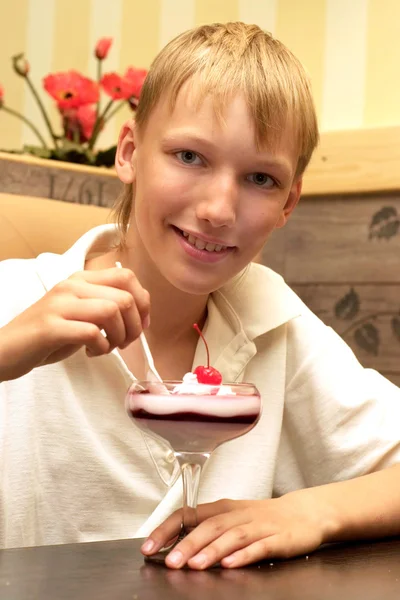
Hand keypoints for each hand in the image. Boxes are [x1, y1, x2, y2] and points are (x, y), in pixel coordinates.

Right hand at [0, 266, 148, 380]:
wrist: (5, 349)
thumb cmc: (49, 335)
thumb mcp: (81, 314)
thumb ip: (106, 306)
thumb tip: (142, 311)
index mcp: (81, 279)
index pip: (126, 276)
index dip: (143, 302)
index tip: (141, 325)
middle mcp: (71, 286)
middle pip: (125, 297)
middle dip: (135, 326)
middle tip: (124, 343)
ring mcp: (59, 304)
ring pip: (111, 311)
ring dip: (119, 337)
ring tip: (107, 348)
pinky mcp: (50, 327)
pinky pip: (92, 333)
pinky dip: (101, 348)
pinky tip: (92, 353)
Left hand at [142, 491, 329, 568]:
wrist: (305, 513)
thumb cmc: (262, 519)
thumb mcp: (232, 518)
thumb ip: (206, 530)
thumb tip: (172, 548)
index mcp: (223, 508)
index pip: (189, 514)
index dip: (168, 529)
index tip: (148, 547)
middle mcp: (239, 514)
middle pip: (210, 526)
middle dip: (188, 544)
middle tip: (170, 562)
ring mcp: (260, 526)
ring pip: (233, 536)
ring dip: (213, 550)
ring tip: (195, 566)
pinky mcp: (279, 539)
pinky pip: (260, 546)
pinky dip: (245, 554)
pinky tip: (232, 564)